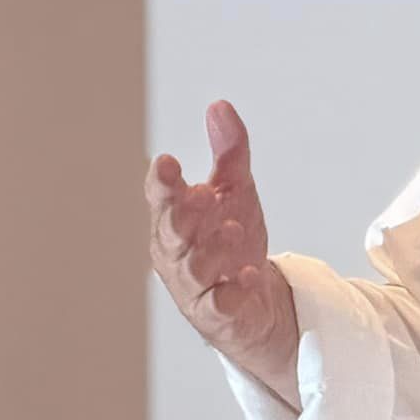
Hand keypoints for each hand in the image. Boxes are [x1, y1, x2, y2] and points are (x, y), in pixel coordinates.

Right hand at [145, 100, 298, 399]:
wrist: (258, 296)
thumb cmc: (232, 237)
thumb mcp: (236, 189)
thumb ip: (229, 151)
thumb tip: (220, 106)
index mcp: (175, 218)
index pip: (161, 197)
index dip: (162, 182)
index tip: (167, 162)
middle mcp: (177, 252)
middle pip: (171, 233)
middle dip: (182, 214)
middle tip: (202, 195)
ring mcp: (195, 285)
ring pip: (193, 268)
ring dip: (211, 250)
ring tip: (233, 230)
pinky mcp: (218, 313)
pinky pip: (219, 304)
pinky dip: (232, 291)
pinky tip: (248, 274)